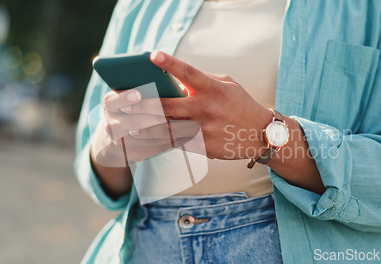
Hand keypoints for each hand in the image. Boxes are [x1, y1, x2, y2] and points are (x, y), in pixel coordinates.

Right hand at [91, 89, 198, 165]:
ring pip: (149, 136)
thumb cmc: (130, 108)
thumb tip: (167, 84)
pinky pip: (156, 147)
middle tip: (175, 111)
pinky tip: (187, 134)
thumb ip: (142, 91)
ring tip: (186, 121)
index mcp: (110, 105)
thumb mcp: (127, 98)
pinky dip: (173, 140)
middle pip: (135, 121)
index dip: (125, 98)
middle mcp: (112, 124)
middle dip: (157, 115)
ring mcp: (121, 142)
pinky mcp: (134, 153)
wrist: (116, 138)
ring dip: (170, 129)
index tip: (137, 94)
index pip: (114, 101)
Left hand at [124, 50, 272, 159]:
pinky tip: (140, 142)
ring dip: (142, 127)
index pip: (188, 73)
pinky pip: (175, 144)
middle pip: (167, 105)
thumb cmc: (239, 104)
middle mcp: (206, 108)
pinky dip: (157, 143)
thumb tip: (173, 81)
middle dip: (141, 103)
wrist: (260, 134)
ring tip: (124, 124)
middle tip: (120, 101)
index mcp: (212, 88)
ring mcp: (203, 130)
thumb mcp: (226, 85)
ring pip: (166, 129)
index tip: (152, 55)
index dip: (169, 63)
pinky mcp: (203, 147)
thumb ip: (200, 81)